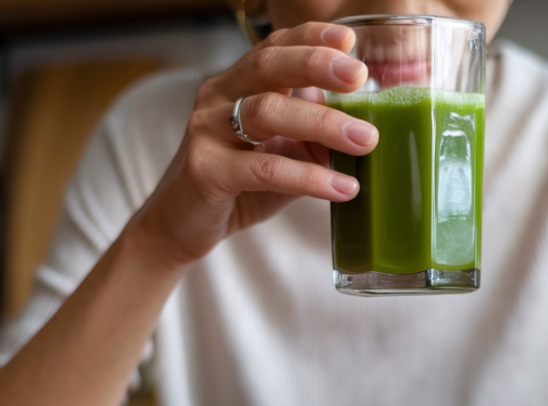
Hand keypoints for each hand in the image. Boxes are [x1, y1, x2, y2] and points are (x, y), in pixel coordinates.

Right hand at [129, 22, 377, 263]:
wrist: (181, 227)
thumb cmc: (236, 187)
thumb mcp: (283, 158)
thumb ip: (313, 141)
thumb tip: (363, 133)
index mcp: (237, 85)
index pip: (274, 46)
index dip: (310, 37)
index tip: (349, 39)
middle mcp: (218, 98)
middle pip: (268, 65)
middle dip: (317, 64)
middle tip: (359, 76)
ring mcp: (207, 131)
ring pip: (267, 112)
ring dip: (323, 123)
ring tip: (366, 140)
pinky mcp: (206, 170)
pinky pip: (264, 169)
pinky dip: (309, 178)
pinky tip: (342, 188)